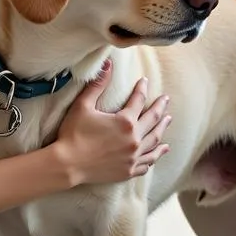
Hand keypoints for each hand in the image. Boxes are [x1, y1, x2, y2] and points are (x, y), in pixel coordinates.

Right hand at [55, 59, 170, 186]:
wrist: (68, 165)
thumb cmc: (74, 134)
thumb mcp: (83, 106)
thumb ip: (97, 85)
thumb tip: (108, 64)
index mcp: (125, 121)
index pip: (139, 100)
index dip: (142, 88)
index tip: (145, 81)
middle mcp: (134, 139)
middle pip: (153, 120)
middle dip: (160, 108)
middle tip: (166, 99)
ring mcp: (133, 157)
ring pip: (154, 141)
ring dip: (162, 129)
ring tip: (168, 120)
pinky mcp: (128, 171)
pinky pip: (147, 162)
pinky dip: (155, 155)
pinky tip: (161, 150)